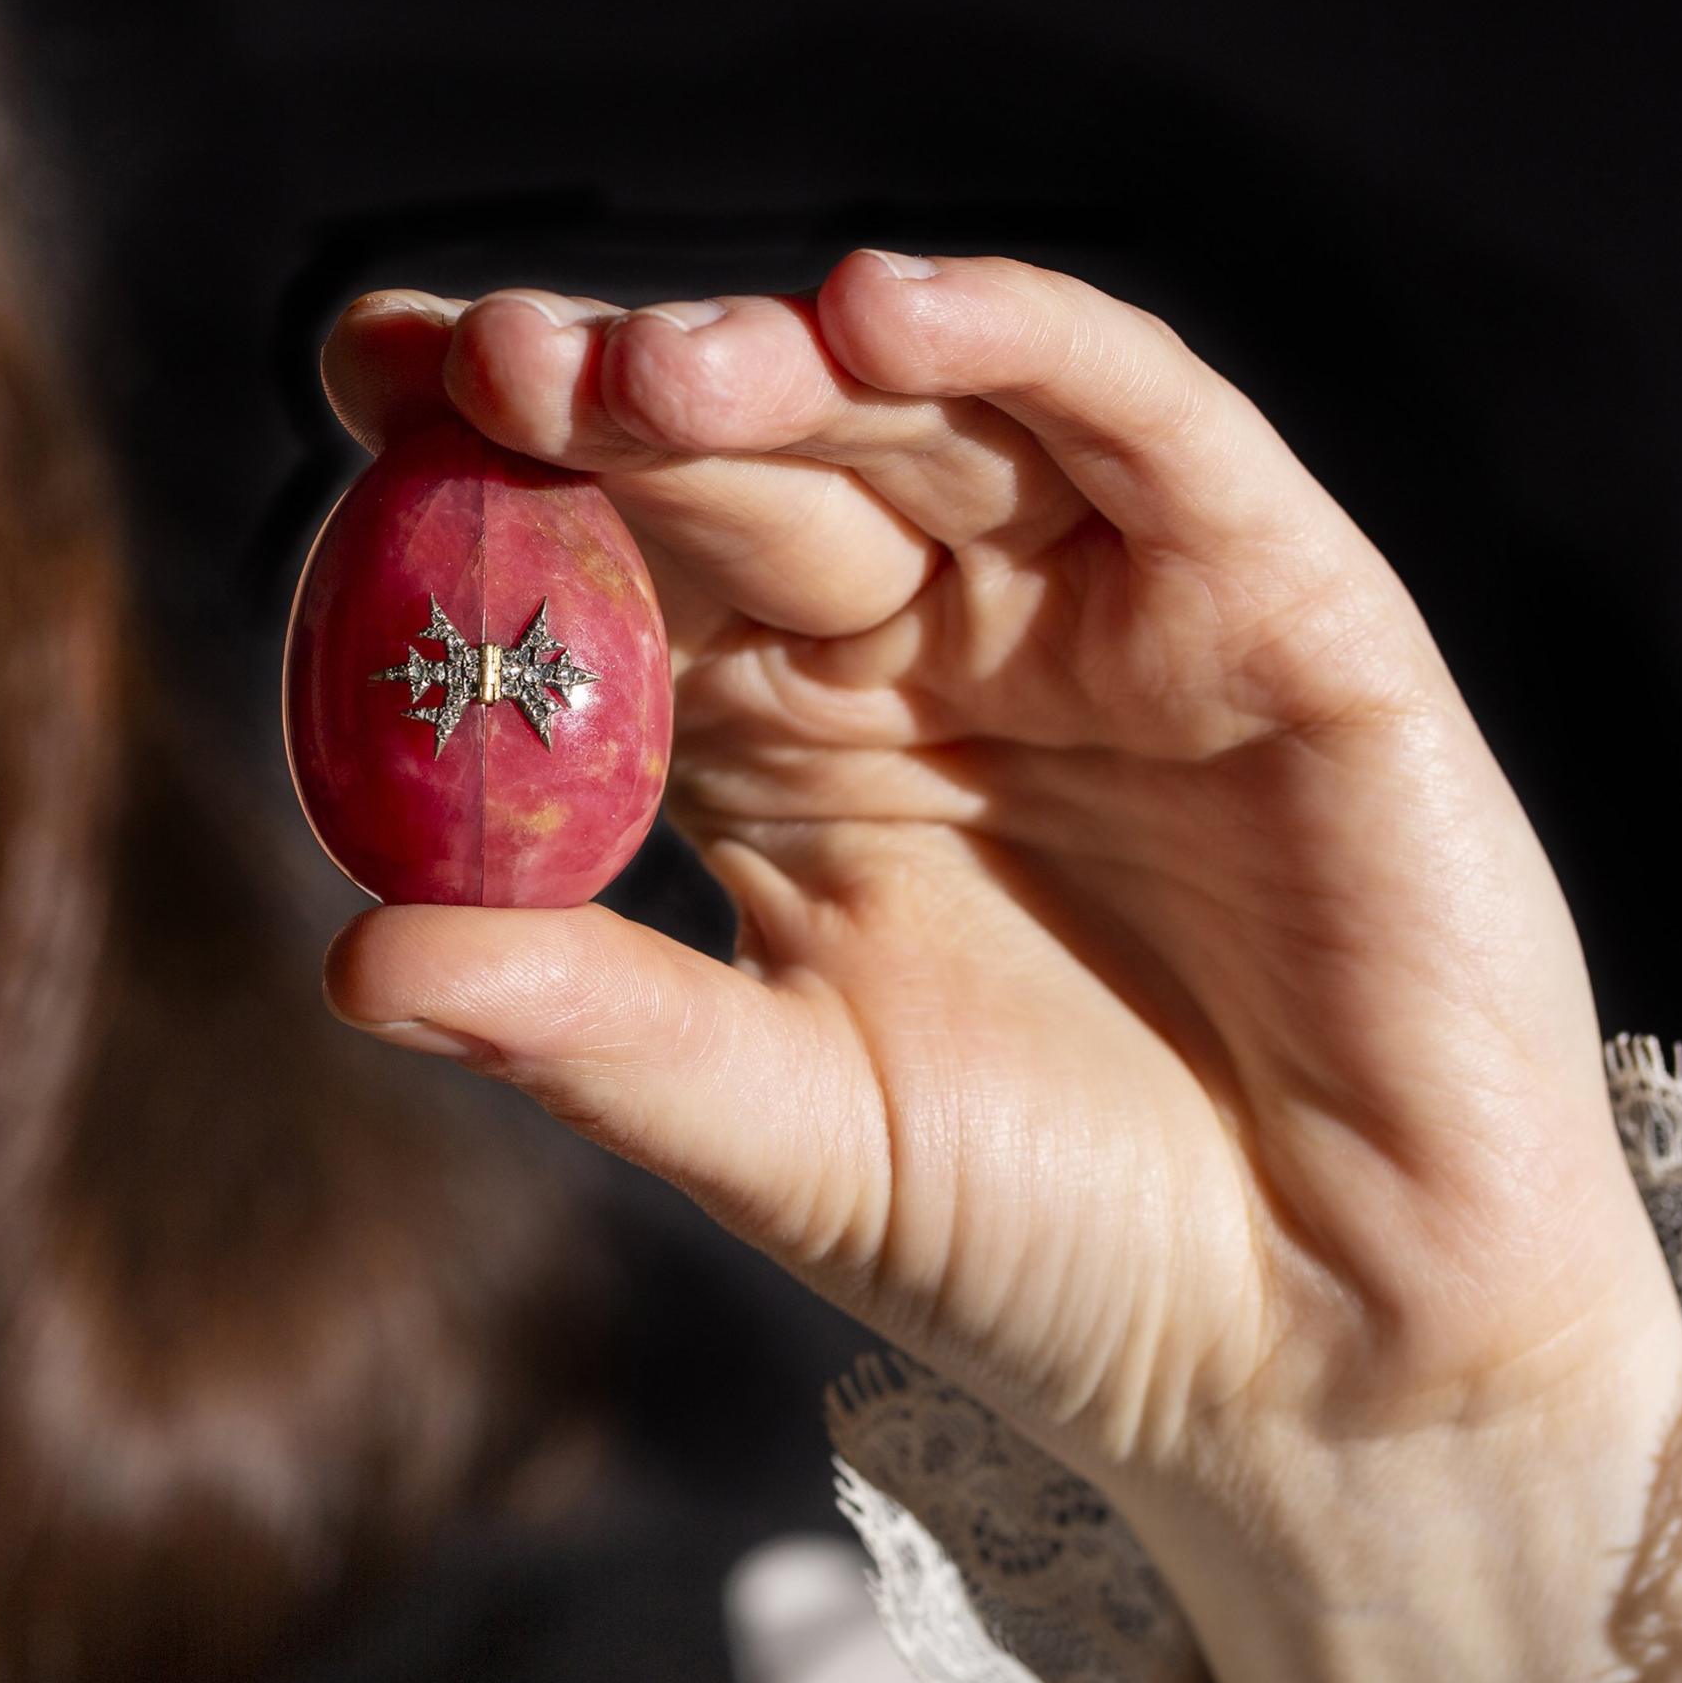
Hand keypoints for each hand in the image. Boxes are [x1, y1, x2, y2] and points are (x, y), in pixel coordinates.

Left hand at [317, 254, 1681, 1682]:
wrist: (1325, 1368)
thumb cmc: (1047, 1249)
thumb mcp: (782, 1130)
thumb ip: (591, 1028)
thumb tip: (356, 957)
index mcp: (780, 744)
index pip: (617, 559)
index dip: (493, 458)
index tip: (361, 383)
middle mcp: (929, 646)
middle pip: (748, 463)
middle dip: (613, 398)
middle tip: (486, 367)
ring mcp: (1103, 614)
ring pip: (921, 423)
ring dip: (780, 368)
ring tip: (639, 366)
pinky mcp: (1281, 610)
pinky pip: (1150, 430)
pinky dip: (1025, 345)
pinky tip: (886, 314)